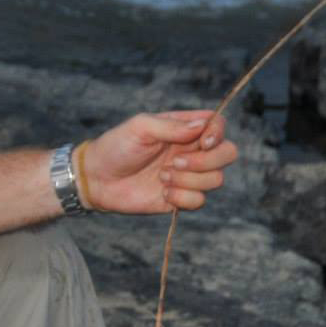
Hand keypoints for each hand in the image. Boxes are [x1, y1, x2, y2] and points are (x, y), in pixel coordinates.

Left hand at [77, 110, 237, 214]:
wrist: (97, 179)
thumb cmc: (116, 146)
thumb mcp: (140, 127)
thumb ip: (171, 126)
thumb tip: (202, 126)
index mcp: (185, 128)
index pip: (219, 125)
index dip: (217, 134)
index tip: (202, 142)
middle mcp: (192, 151)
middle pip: (228, 153)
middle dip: (206, 161)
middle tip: (175, 163)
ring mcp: (189, 176)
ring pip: (216, 180)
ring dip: (189, 180)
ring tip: (161, 176)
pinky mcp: (181, 198)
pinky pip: (200, 201)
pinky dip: (183, 198)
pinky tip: (162, 192)